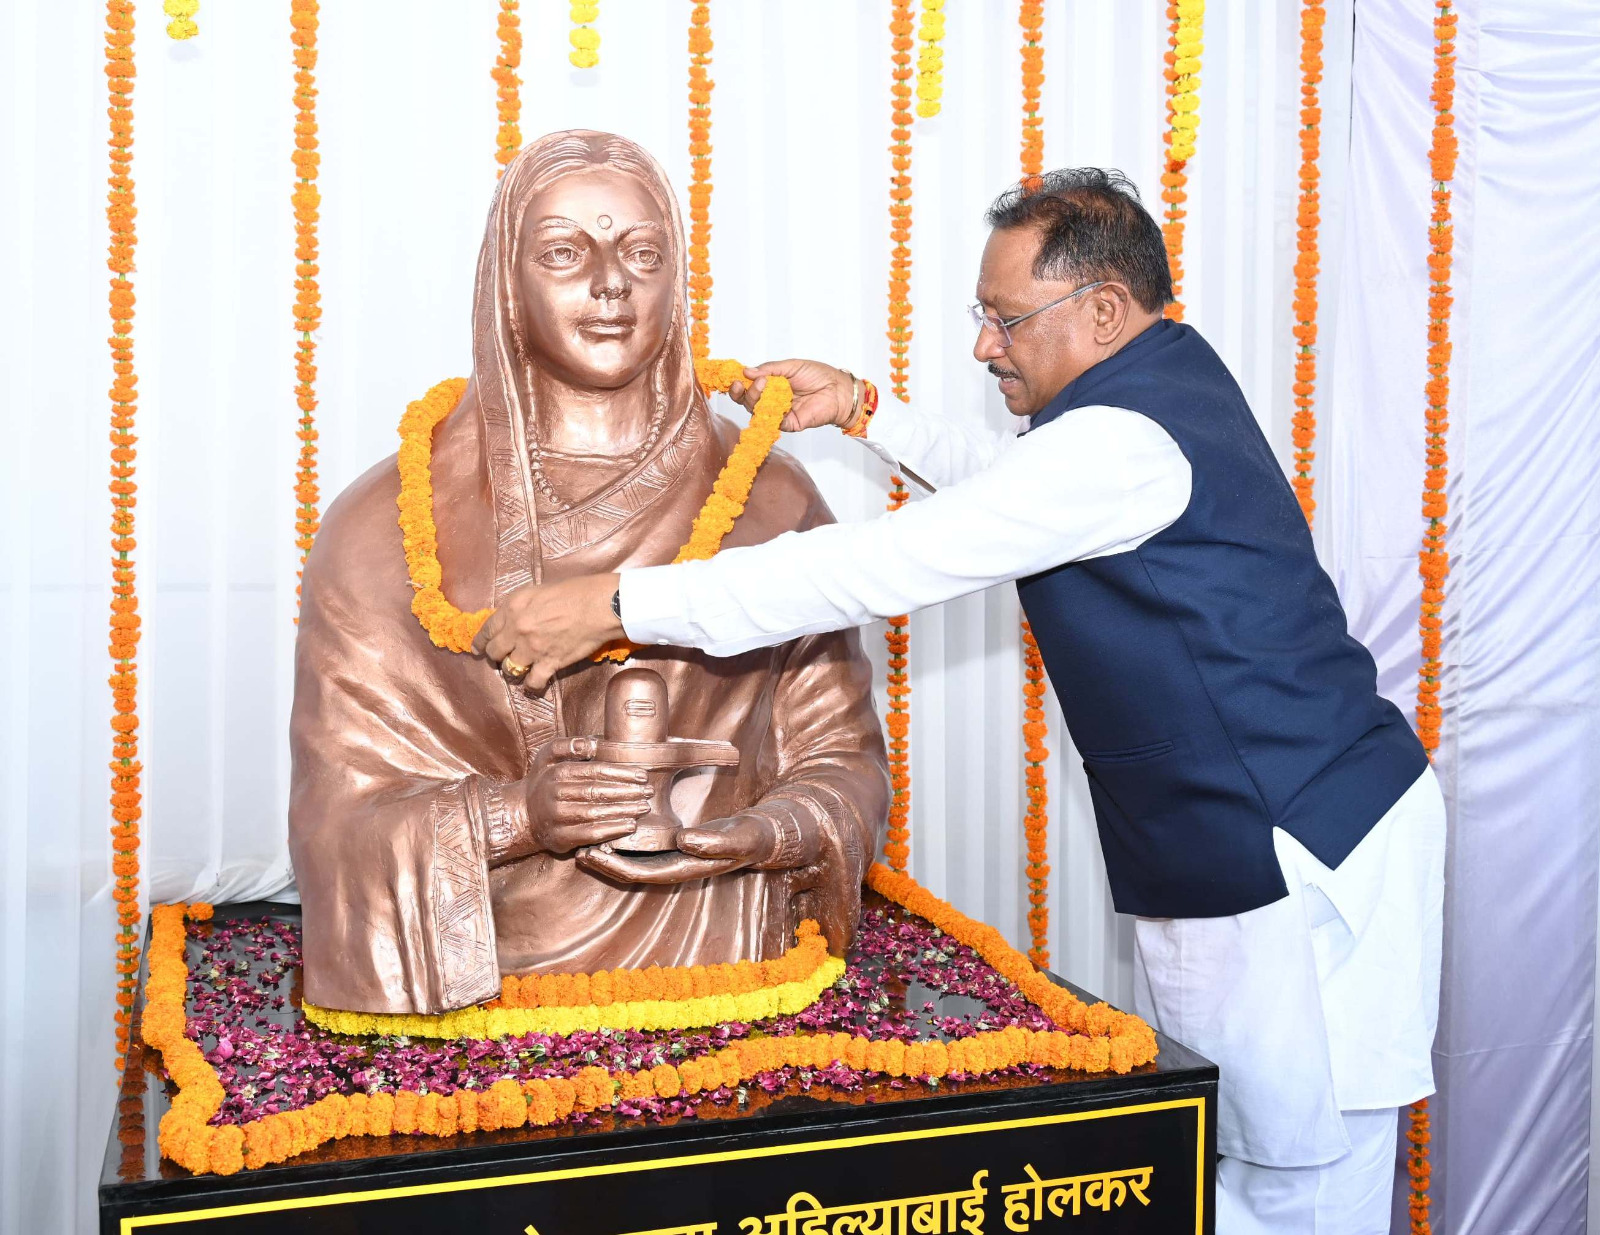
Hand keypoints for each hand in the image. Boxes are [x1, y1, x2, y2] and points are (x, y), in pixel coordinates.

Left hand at [472, 572, 623, 689]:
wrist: (599, 605)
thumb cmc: (576, 591)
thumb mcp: (539, 590)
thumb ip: (522, 605)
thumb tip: (515, 617)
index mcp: (513, 608)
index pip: (487, 629)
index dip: (480, 642)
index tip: (478, 649)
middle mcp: (517, 629)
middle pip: (495, 652)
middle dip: (496, 656)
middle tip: (502, 658)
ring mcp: (532, 649)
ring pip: (510, 669)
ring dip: (513, 670)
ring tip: (520, 670)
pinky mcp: (549, 663)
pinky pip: (532, 682)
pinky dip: (532, 686)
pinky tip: (534, 685)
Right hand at [523, 736, 652, 854]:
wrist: (522, 813)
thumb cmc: (543, 781)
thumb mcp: (547, 756)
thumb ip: (567, 746)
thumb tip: (593, 743)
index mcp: (557, 772)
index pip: (595, 771)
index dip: (621, 773)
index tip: (642, 775)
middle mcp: (556, 795)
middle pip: (598, 792)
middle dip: (627, 792)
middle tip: (648, 792)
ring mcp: (557, 818)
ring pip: (596, 813)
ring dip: (624, 810)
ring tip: (643, 807)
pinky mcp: (560, 838)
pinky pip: (590, 834)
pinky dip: (612, 830)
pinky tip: (629, 825)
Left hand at [575, 812, 815, 884]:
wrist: (770, 833)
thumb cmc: (755, 835)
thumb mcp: (740, 835)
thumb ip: (715, 840)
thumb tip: (686, 841)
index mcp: (689, 866)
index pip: (644, 873)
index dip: (615, 867)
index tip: (593, 855)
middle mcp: (678, 864)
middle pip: (633, 869)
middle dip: (605, 861)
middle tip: (576, 848)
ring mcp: (678, 856)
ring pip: (636, 859)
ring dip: (612, 852)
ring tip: (585, 840)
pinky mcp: (679, 844)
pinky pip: (646, 846)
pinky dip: (626, 840)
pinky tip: (611, 827)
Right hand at [726, 359, 855, 432]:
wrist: (838, 389)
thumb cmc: (818, 375)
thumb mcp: (791, 366)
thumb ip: (770, 369)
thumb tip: (747, 371)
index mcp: (771, 385)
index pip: (748, 386)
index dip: (739, 384)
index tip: (734, 378)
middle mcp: (772, 400)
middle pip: (748, 400)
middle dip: (745, 392)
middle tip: (751, 381)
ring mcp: (778, 413)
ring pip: (756, 411)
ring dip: (754, 399)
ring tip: (762, 385)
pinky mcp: (787, 424)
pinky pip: (771, 422)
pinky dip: (766, 412)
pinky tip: (769, 401)